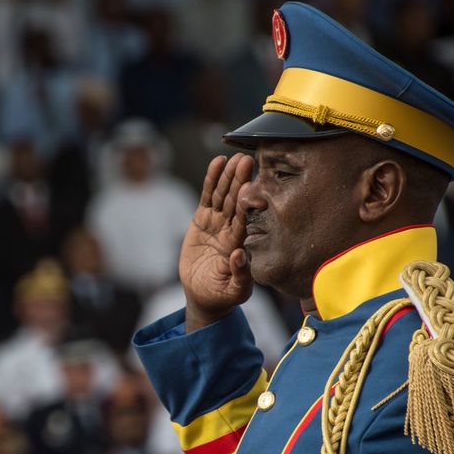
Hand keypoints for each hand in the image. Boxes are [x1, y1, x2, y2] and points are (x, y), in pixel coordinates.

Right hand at [180, 154, 255, 331]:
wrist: (204, 294)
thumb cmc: (223, 295)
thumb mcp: (234, 291)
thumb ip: (240, 275)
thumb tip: (238, 254)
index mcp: (240, 244)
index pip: (244, 219)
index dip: (245, 201)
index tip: (251, 184)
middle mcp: (231, 229)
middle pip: (235, 201)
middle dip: (239, 181)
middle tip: (245, 160)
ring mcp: (217, 223)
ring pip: (223, 195)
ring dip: (227, 177)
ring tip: (232, 158)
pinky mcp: (203, 220)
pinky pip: (208, 197)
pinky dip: (212, 181)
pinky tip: (217, 163)